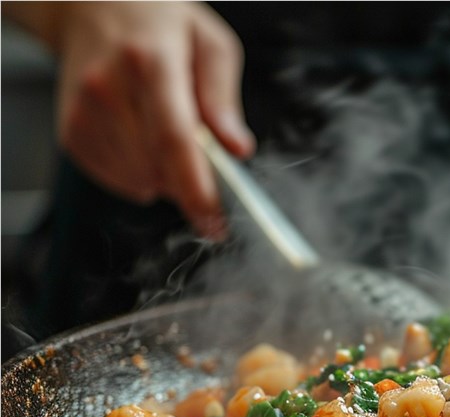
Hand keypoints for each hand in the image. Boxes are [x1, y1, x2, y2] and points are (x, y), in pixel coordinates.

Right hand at [46, 3, 254, 237]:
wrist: (93, 6)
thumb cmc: (162, 24)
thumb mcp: (210, 44)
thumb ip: (223, 98)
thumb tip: (237, 148)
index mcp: (150, 61)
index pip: (174, 138)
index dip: (196, 188)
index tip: (215, 221)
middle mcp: (109, 87)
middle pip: (156, 166)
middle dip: (189, 182)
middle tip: (205, 164)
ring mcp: (83, 111)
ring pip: (136, 178)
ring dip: (165, 178)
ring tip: (171, 139)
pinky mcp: (71, 131)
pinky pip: (115, 179)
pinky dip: (139, 176)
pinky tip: (146, 144)